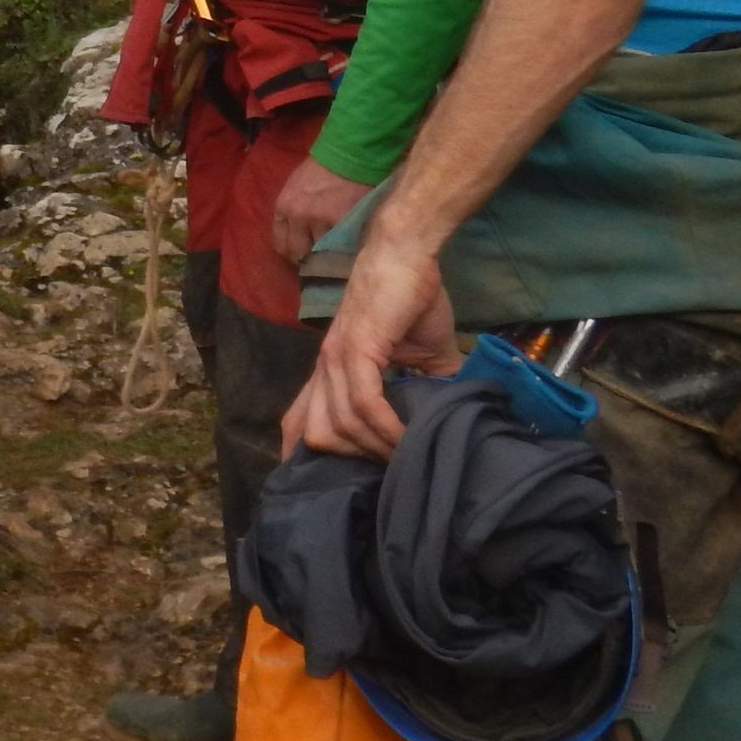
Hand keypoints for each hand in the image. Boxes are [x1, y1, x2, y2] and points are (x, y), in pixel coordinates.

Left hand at [269, 154, 375, 267]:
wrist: (348, 154)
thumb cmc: (322, 168)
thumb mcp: (295, 186)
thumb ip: (292, 210)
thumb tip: (295, 236)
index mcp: (283, 206)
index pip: (279, 242)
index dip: (290, 252)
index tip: (299, 256)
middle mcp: (297, 216)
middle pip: (297, 252)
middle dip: (306, 259)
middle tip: (318, 261)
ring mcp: (320, 221)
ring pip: (320, 252)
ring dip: (327, 254)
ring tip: (335, 255)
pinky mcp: (342, 223)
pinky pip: (341, 246)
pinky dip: (344, 249)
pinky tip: (347, 248)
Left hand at [279, 222, 461, 459]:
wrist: (407, 253)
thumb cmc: (409, 300)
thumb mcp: (415, 357)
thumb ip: (420, 390)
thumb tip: (442, 423)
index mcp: (329, 371)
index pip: (297, 421)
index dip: (302, 457)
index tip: (327, 487)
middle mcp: (324, 369)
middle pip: (313, 436)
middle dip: (351, 461)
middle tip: (389, 467)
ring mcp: (336, 358)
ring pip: (339, 426)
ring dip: (376, 448)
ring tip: (407, 455)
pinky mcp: (356, 348)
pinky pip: (363, 403)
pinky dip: (385, 427)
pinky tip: (407, 437)